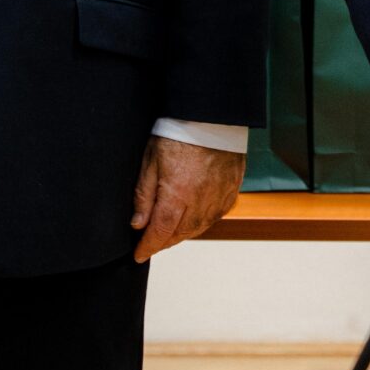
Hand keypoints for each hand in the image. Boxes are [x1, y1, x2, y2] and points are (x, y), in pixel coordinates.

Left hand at [131, 137, 245, 262]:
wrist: (212, 115)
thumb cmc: (179, 132)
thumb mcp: (151, 160)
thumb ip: (144, 195)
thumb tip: (138, 224)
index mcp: (177, 194)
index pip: (160, 232)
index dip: (148, 247)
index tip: (139, 255)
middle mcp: (200, 201)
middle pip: (180, 234)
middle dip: (163, 242)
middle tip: (151, 242)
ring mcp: (219, 197)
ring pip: (198, 227)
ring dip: (182, 234)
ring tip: (170, 232)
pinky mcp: (231, 190)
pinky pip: (215, 216)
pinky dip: (201, 222)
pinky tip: (193, 218)